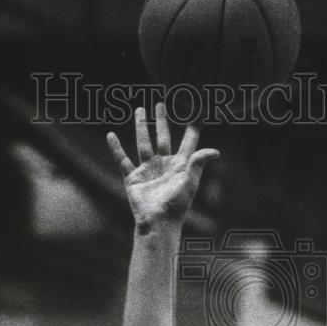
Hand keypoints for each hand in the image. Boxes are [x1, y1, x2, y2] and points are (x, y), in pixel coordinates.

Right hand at [107, 103, 218, 229]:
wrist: (158, 222)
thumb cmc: (177, 205)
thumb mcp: (189, 182)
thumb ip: (198, 163)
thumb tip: (215, 151)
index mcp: (180, 165)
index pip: (188, 142)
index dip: (192, 128)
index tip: (195, 111)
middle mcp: (164, 165)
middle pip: (163, 137)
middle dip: (162, 120)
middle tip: (161, 103)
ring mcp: (148, 170)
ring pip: (143, 143)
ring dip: (141, 126)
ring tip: (140, 110)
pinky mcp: (133, 178)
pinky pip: (122, 160)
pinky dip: (116, 148)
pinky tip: (110, 135)